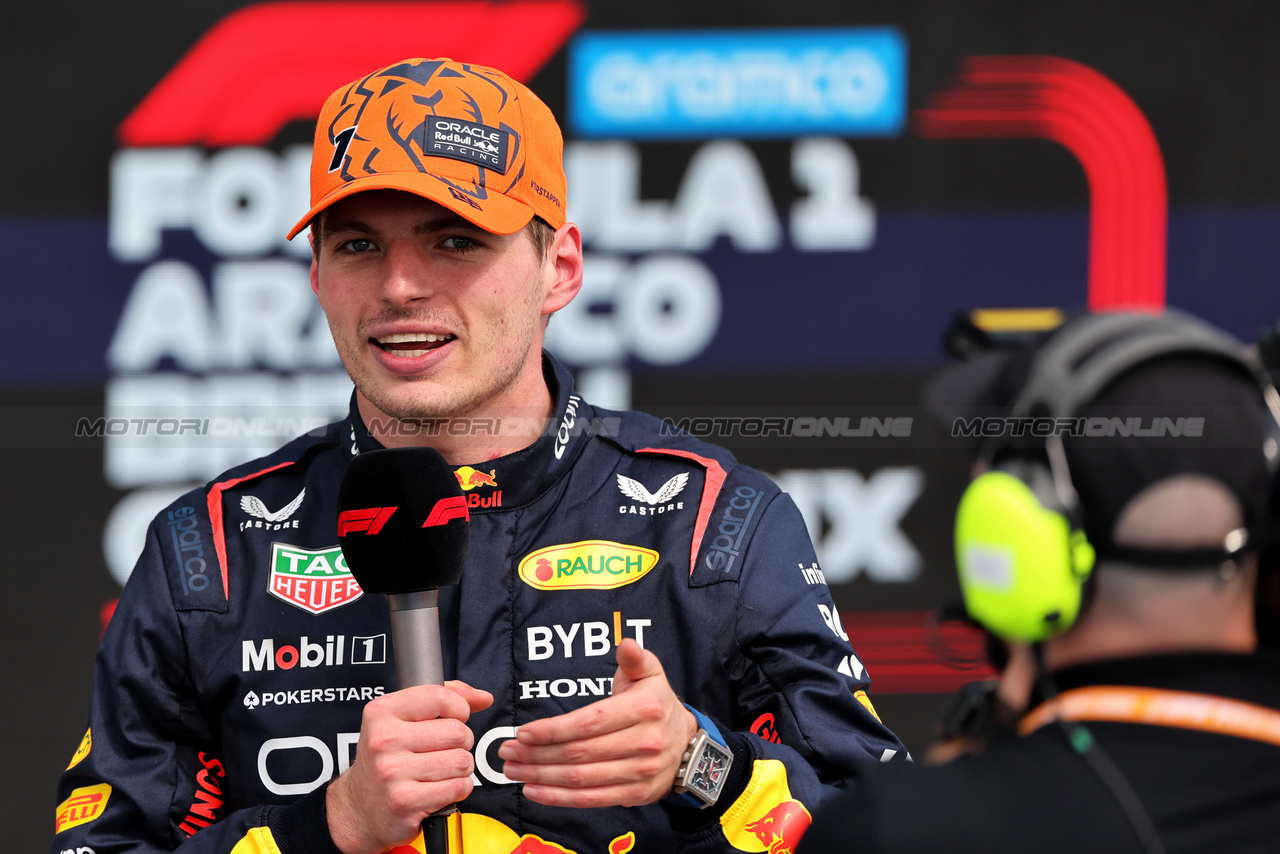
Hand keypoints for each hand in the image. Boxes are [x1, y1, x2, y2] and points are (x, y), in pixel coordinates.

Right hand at [326, 681, 492, 853]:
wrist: (358, 809)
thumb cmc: (387, 760)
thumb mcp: (403, 719)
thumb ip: (445, 699)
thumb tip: (483, 697)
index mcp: (381, 712)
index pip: (438, 697)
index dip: (459, 708)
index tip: (455, 718)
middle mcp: (383, 740)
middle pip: (457, 732)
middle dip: (461, 743)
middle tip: (444, 751)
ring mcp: (392, 772)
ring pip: (462, 761)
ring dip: (460, 768)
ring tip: (441, 771)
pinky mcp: (405, 801)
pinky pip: (458, 787)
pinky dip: (458, 788)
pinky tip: (439, 788)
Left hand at [498, 638, 697, 807]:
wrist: (687, 745)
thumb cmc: (657, 704)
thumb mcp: (651, 674)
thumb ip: (635, 658)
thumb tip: (626, 644)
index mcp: (644, 708)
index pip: (589, 722)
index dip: (553, 729)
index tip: (523, 731)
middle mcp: (644, 742)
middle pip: (580, 753)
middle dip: (537, 753)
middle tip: (507, 751)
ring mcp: (640, 772)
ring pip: (581, 778)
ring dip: (541, 776)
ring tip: (513, 768)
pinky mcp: (634, 794)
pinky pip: (590, 799)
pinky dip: (558, 798)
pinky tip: (534, 790)